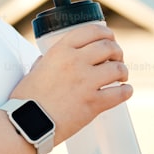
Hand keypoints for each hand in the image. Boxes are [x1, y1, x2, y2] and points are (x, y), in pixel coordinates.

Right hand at [9, 23, 130, 145]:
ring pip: (118, 69)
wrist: (27, 123)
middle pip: (108, 47)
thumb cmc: (27, 98)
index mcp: (60, 51)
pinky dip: (126, 91)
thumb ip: (47, 61)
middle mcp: (75, 62)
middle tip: (117, 59)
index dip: (106, 33)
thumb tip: (49, 60)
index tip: (110, 38)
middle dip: (117, 52)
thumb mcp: (35, 70)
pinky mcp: (93, 103)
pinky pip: (119, 93)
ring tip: (121, 76)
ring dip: (123, 71)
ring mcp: (86, 82)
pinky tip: (125, 90)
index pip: (91, 31)